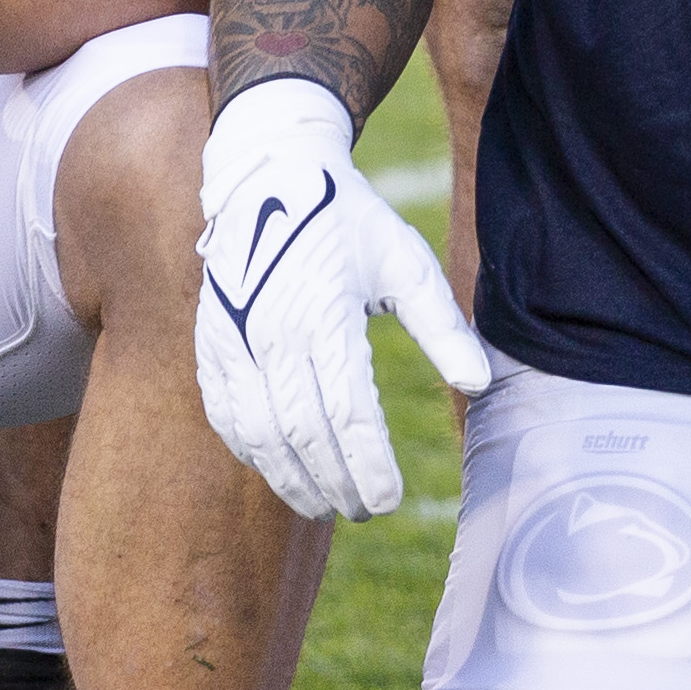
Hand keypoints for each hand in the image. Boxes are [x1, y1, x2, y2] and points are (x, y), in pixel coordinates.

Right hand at [194, 77, 490, 521]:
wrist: (270, 178)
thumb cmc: (351, 223)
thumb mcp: (407, 263)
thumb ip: (443, 326)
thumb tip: (479, 384)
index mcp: (326, 315)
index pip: (347, 413)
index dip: (368, 465)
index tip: (391, 500)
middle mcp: (272, 333)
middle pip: (303, 435)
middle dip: (335, 483)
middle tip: (366, 511)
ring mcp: (234, 341)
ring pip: (258, 434)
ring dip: (291, 479)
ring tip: (325, 506)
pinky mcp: (211, 344)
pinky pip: (226, 415)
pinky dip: (252, 451)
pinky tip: (280, 471)